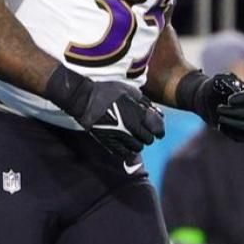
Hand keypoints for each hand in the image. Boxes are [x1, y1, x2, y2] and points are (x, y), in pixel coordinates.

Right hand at [45, 65, 164, 159]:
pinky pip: (124, 153)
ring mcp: (120, 136)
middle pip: (149, 140)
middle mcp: (132, 127)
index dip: (159, 131)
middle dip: (146, 136)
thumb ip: (143, 101)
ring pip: (137, 148)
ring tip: (131, 138)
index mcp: (139, 113)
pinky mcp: (109, 142)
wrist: (84, 100)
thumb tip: (153, 110)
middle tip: (141, 132)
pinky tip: (123, 144)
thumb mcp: (128, 90)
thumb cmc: (105, 92)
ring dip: (136, 144)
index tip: (158, 131)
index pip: (158, 129)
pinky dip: (126, 151)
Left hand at [178, 70, 243, 140]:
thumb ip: (224, 81)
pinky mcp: (239, 131)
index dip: (242, 99)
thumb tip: (232, 89)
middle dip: (234, 112)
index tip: (228, 100)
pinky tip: (220, 126)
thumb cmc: (212, 87)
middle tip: (218, 108)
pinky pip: (242, 137)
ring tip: (220, 118)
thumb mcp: (216, 81)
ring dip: (235, 124)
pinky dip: (232, 133)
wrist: (204, 99)